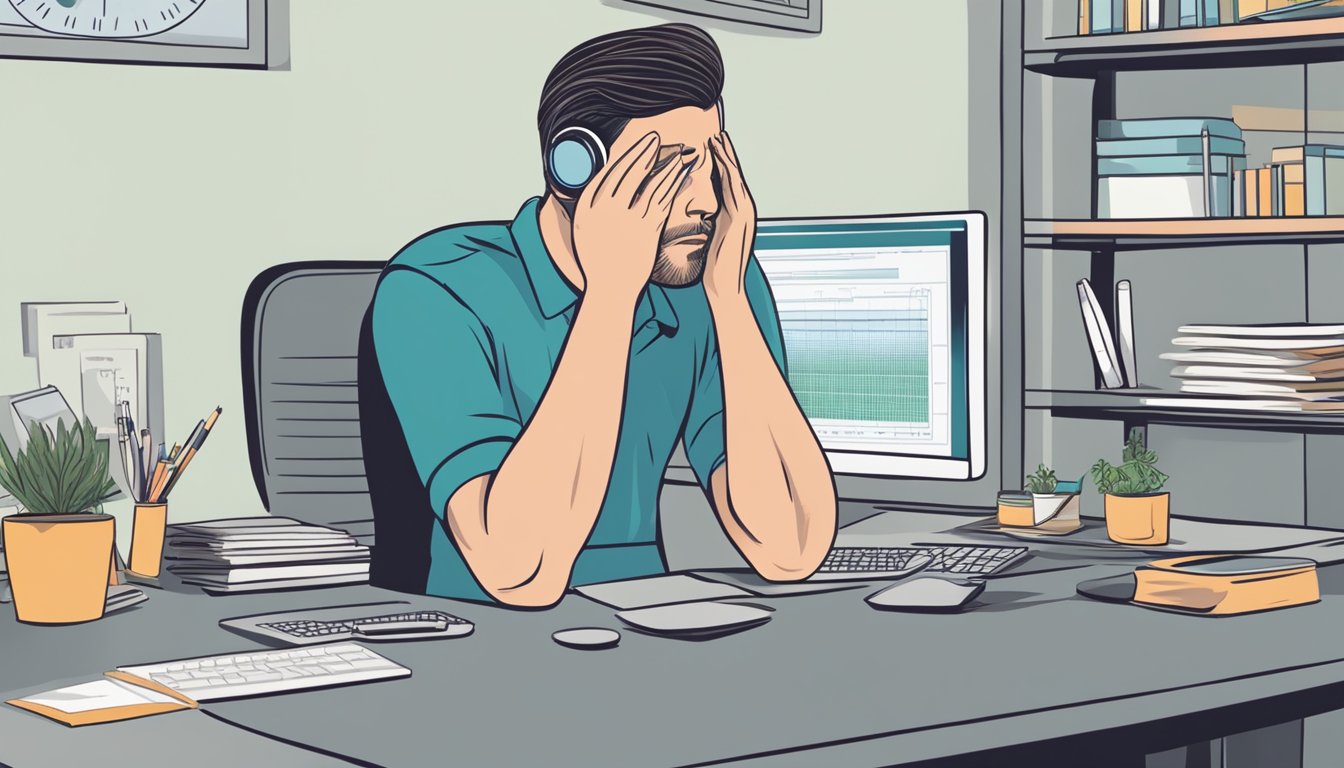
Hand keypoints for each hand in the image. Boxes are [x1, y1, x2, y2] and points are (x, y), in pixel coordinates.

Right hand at [572, 132, 694, 303]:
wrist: (610, 290)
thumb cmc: (598, 259)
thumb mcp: (585, 228)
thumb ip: (594, 203)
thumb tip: (607, 179)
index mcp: (587, 207)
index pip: (609, 172)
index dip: (626, 154)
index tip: (637, 144)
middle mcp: (606, 210)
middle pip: (629, 172)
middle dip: (645, 151)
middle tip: (657, 137)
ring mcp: (627, 220)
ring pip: (649, 183)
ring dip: (665, 164)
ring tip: (675, 151)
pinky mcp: (646, 231)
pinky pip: (662, 201)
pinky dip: (673, 184)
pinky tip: (681, 174)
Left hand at [703, 132, 755, 301]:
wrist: (725, 287)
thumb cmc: (715, 269)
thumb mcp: (711, 240)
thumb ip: (710, 224)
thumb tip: (702, 216)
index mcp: (734, 215)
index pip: (727, 185)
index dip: (720, 165)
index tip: (711, 148)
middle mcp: (743, 211)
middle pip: (734, 176)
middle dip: (726, 154)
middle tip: (718, 133)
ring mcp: (744, 212)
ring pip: (735, 176)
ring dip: (727, 155)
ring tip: (719, 137)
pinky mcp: (740, 216)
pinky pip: (733, 185)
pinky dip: (726, 167)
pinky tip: (719, 154)